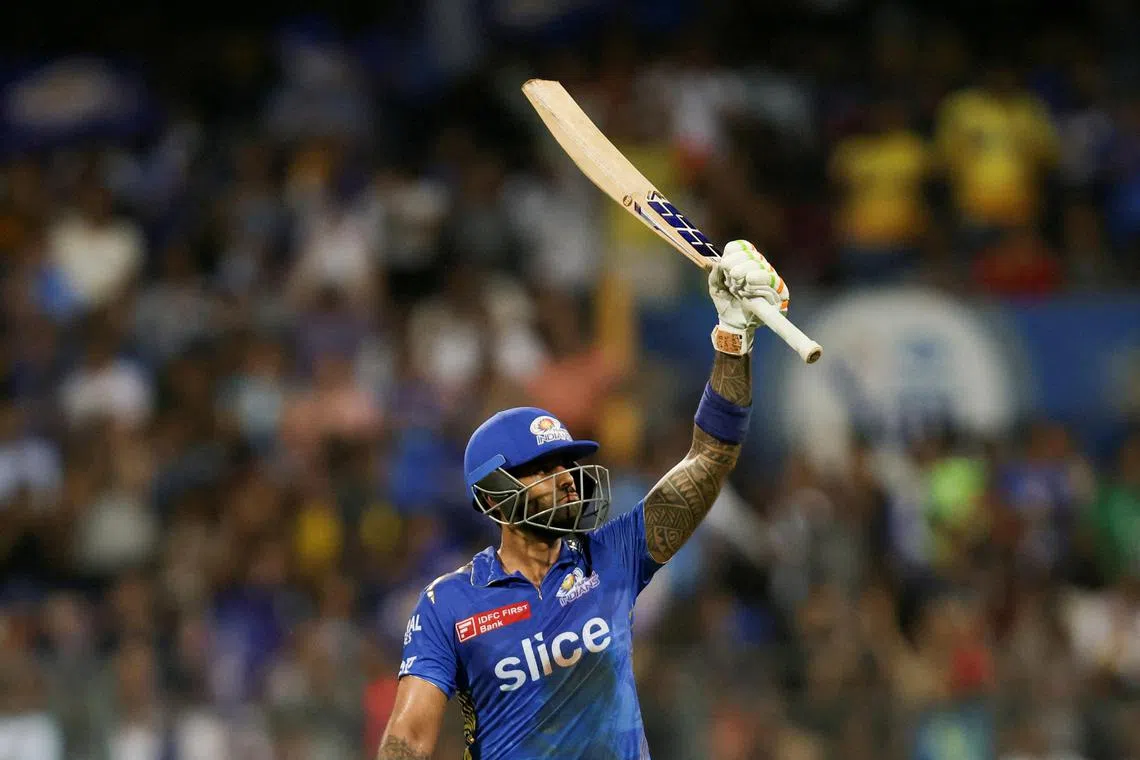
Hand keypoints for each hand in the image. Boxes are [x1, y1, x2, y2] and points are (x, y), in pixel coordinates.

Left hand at [708, 240, 788, 354]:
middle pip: (751, 254)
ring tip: (740, 285)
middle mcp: (758, 267)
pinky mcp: (780, 290)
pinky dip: (759, 279)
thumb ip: (715, 275)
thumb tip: (717, 263)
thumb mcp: (716, 289)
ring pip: (761, 265)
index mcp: (743, 263)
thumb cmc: (727, 304)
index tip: (725, 265)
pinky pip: (773, 279)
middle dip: (738, 264)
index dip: (733, 253)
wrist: (735, 325)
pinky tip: (750, 283)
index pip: (741, 247)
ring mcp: (769, 278)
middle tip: (732, 278)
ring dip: (747, 272)